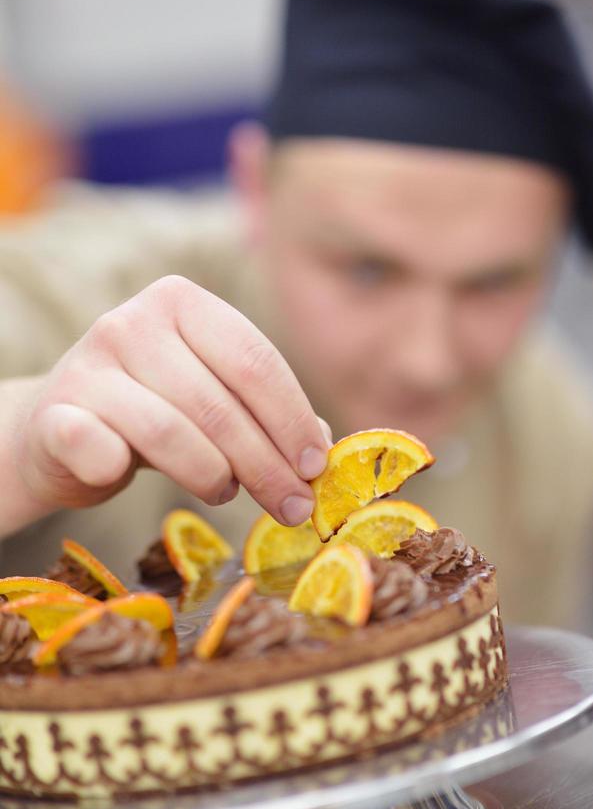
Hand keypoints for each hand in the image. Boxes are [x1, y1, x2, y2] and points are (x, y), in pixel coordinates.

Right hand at [12, 276, 330, 524]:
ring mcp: (87, 365)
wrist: (58, 429)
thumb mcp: (211, 396)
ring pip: (170, 432)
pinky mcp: (54, 414)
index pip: (254, 360)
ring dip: (213, 476)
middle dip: (266, 465)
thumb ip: (263, 411)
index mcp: (181, 302)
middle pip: (219, 404)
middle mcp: (130, 322)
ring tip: (227, 492)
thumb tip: (322, 446)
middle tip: (293, 506)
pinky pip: (99, 448)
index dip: (292, 418)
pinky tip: (129, 477)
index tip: (316, 467)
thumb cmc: (152, 408)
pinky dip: (119, 469)